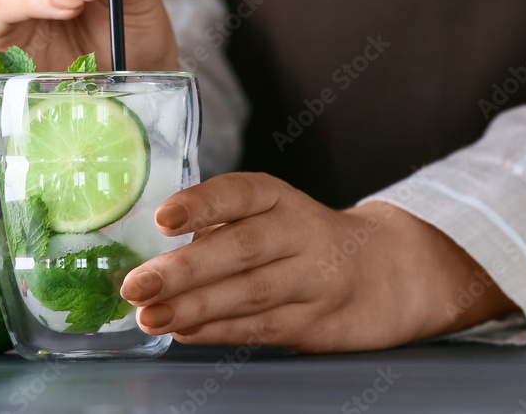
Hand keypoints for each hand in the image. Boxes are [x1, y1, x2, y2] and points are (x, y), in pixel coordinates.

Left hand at [120, 172, 519, 352]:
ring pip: (250, 293)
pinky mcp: (317, 322)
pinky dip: (219, 331)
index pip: (240, 193)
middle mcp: (300, 233)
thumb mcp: (272, 215)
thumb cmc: (304, 239)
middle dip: (184, 269)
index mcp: (280, 199)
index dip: (202, 204)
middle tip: (136, 284)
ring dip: (194, 307)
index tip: (163, 219)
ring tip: (149, 316)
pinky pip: (262, 328)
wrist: (389, 272)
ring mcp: (313, 279)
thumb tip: (151, 254)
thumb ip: (222, 228)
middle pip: (242, 248)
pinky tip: (184, 331)